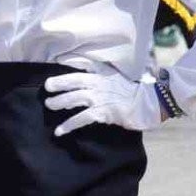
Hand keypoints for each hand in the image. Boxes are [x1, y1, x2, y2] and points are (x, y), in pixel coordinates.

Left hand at [43, 71, 164, 135]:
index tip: (57, 65)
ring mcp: (100, 98)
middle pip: (74, 81)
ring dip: (59, 102)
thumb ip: (103, 75)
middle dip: (59, 83)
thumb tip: (88, 76)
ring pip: (74, 99)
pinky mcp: (102, 112)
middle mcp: (99, 83)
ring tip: (49, 105)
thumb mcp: (117, 78)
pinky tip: (59, 131)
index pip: (83, 66)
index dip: (69, 64)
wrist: (149, 103)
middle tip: (46, 87)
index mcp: (103, 73)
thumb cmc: (133, 92)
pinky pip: (81, 118)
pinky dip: (68, 125)